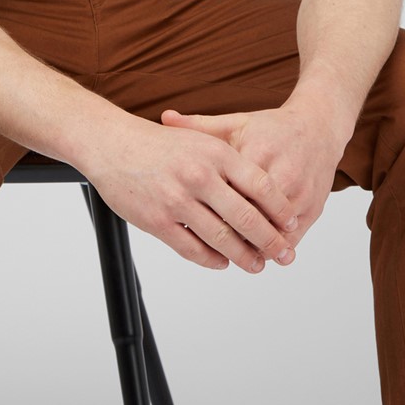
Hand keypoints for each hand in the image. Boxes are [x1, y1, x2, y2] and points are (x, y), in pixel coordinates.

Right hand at [84, 114, 299, 273]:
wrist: (112, 143)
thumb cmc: (158, 143)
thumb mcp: (200, 140)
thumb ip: (229, 164)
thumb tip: (262, 192)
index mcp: (215, 153)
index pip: (260, 185)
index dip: (279, 209)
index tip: (291, 224)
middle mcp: (199, 175)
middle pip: (246, 216)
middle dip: (270, 240)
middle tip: (285, 254)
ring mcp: (178, 200)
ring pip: (222, 238)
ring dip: (245, 256)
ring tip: (257, 265)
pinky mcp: (158, 221)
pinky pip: (193, 249)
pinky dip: (212, 260)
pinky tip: (222, 262)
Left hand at [161, 103, 346, 248]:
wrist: (318, 128)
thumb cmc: (272, 128)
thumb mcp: (235, 123)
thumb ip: (199, 125)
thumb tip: (164, 118)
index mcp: (256, 152)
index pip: (228, 188)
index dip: (207, 207)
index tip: (188, 219)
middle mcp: (280, 173)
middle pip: (250, 215)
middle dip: (228, 235)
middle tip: (206, 247)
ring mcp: (299, 193)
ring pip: (270, 231)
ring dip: (252, 247)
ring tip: (230, 257)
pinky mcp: (313, 208)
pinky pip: (290, 237)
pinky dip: (272, 249)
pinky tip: (256, 255)